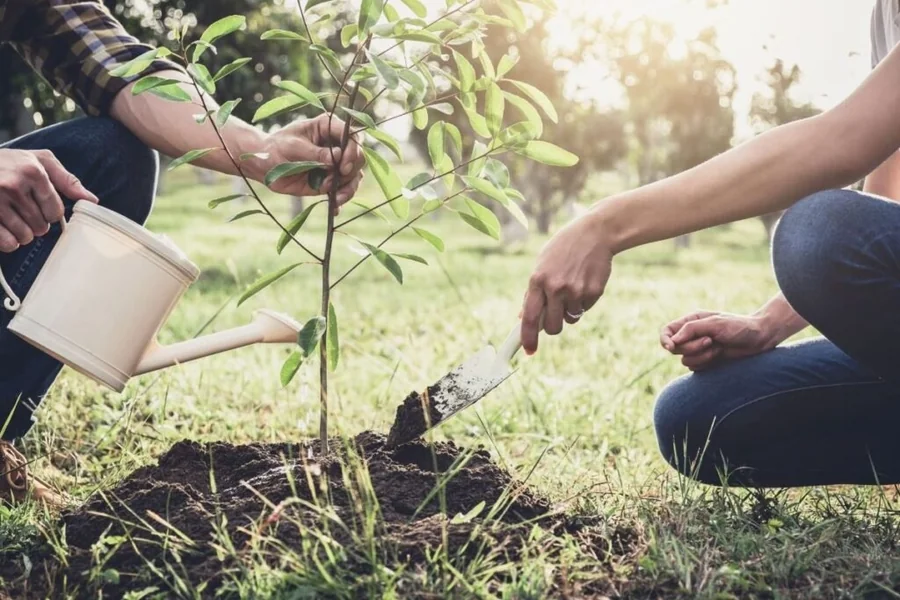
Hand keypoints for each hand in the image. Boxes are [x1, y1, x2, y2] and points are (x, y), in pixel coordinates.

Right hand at [0, 149, 97, 252]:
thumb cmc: (10, 162)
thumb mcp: (40, 161)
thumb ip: (67, 180)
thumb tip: (92, 200)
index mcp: (32, 172)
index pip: (56, 211)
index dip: (50, 212)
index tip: (41, 205)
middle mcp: (13, 186)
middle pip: (42, 226)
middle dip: (37, 223)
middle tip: (24, 211)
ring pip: (25, 236)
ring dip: (23, 233)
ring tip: (14, 219)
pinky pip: (7, 243)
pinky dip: (9, 242)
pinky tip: (5, 229)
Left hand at [255, 114, 364, 206]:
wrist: (265, 165)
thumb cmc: (276, 147)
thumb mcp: (293, 147)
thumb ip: (315, 153)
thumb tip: (337, 157)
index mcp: (328, 127)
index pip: (352, 136)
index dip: (353, 150)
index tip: (343, 165)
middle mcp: (336, 145)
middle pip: (359, 157)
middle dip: (351, 170)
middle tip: (338, 177)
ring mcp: (335, 164)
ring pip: (355, 176)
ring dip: (349, 188)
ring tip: (337, 197)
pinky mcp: (331, 180)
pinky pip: (344, 190)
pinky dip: (341, 199)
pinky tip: (335, 208)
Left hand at [521, 213, 612, 353]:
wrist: (595, 233)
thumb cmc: (563, 249)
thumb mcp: (542, 265)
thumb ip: (532, 291)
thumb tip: (523, 317)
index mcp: (538, 280)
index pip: (530, 317)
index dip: (528, 338)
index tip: (529, 351)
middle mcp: (556, 287)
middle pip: (552, 327)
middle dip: (553, 327)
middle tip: (556, 316)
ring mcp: (576, 291)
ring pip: (571, 319)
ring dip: (570, 311)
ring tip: (572, 287)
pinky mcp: (593, 292)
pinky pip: (585, 309)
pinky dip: (583, 302)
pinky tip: (584, 282)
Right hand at [660, 311, 778, 370]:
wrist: (759, 339)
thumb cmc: (739, 327)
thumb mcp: (714, 323)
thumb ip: (691, 329)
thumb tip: (672, 341)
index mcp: (691, 322)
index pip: (667, 331)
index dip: (665, 340)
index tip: (671, 347)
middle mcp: (692, 335)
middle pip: (675, 348)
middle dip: (691, 347)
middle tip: (709, 341)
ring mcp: (698, 349)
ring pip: (685, 360)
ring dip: (702, 356)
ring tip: (718, 348)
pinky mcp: (706, 361)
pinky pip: (695, 368)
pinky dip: (706, 363)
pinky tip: (719, 355)